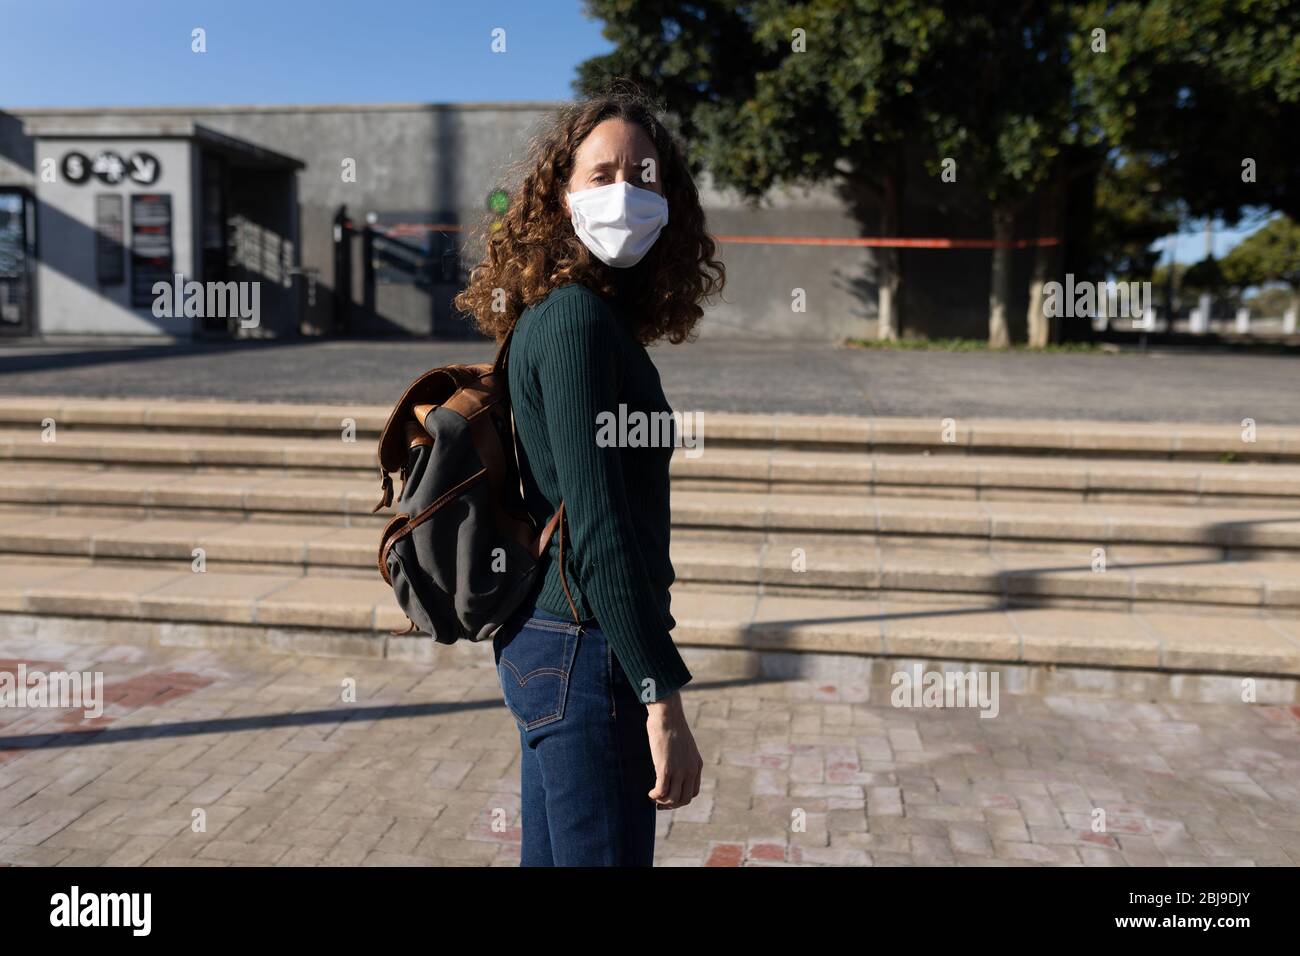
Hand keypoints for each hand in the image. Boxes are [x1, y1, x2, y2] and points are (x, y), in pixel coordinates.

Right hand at [645, 692, 702, 809]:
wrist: (668, 716)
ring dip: (662, 802)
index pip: (692, 792)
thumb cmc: (672, 726)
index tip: (669, 797)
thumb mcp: (684, 745)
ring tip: (654, 797)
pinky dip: (655, 796)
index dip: (680, 799)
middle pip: (684, 799)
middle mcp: (690, 770)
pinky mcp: (665, 769)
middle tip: (660, 803)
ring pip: (673, 798)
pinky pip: (661, 791)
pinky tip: (650, 793)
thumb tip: (673, 763)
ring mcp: (679, 771)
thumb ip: (682, 757)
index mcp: (696, 765)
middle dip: (671, 805)